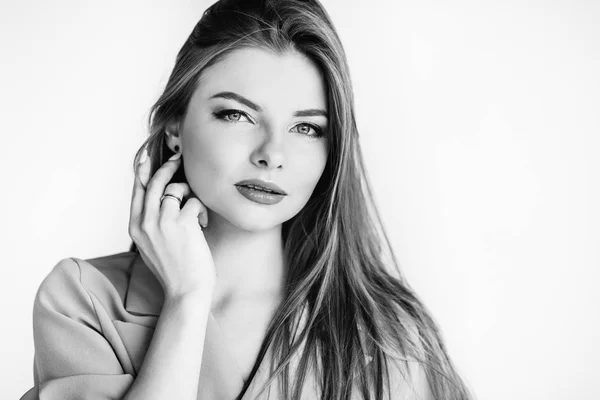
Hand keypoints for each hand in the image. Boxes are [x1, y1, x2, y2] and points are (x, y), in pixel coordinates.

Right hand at [128, 149, 215, 299]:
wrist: (186, 291)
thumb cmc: (174, 269)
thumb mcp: (152, 245)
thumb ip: (151, 223)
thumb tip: (162, 198)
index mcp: (135, 227)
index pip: (137, 191)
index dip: (142, 172)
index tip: (148, 157)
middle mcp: (145, 222)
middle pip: (153, 182)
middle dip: (167, 167)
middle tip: (179, 158)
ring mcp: (162, 222)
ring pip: (175, 188)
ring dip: (190, 193)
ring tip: (197, 210)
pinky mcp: (182, 224)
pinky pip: (194, 200)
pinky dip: (202, 208)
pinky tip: (203, 224)